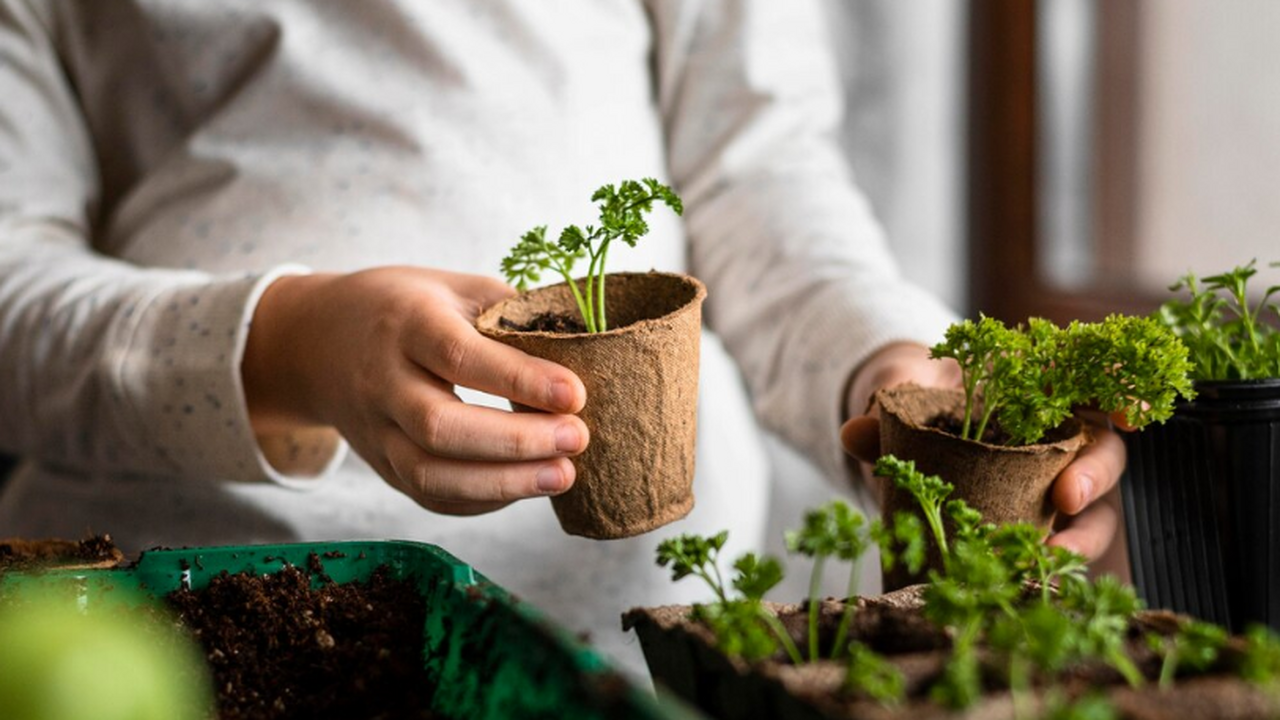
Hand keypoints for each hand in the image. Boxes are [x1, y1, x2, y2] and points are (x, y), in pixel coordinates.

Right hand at [242, 267, 588, 515]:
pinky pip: (430, 497)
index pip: (459, 355)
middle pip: (440, 425)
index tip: (575, 394)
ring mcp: (375, 431)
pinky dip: (482, 500)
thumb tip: (585, 341)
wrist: (315, 342)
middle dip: (516, 440)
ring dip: (503, 484)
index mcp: (404, 323)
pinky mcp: (381, 466)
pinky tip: (527, 487)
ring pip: (430, 475)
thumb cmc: (404, 308)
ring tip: (564, 475)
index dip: (519, 379)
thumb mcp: (452, 287)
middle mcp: (382, 381)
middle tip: (578, 438)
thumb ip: (509, 313)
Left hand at [838, 341, 1130, 574]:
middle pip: (1103, 449)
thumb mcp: (902, 402)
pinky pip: (1064, 543)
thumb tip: (854, 432)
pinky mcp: (1043, 523)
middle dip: (1095, 473)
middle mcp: (1062, 434)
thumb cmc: (922, 405)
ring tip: (1054, 555)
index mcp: (1037, 386)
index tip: (1132, 412)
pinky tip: (1040, 578)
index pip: (1094, 378)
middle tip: (1067, 498)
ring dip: (1084, 533)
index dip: (1120, 390)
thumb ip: (886, 412)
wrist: (905, 435)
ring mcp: (1058, 481)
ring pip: (1096, 507)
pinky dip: (1058, 561)